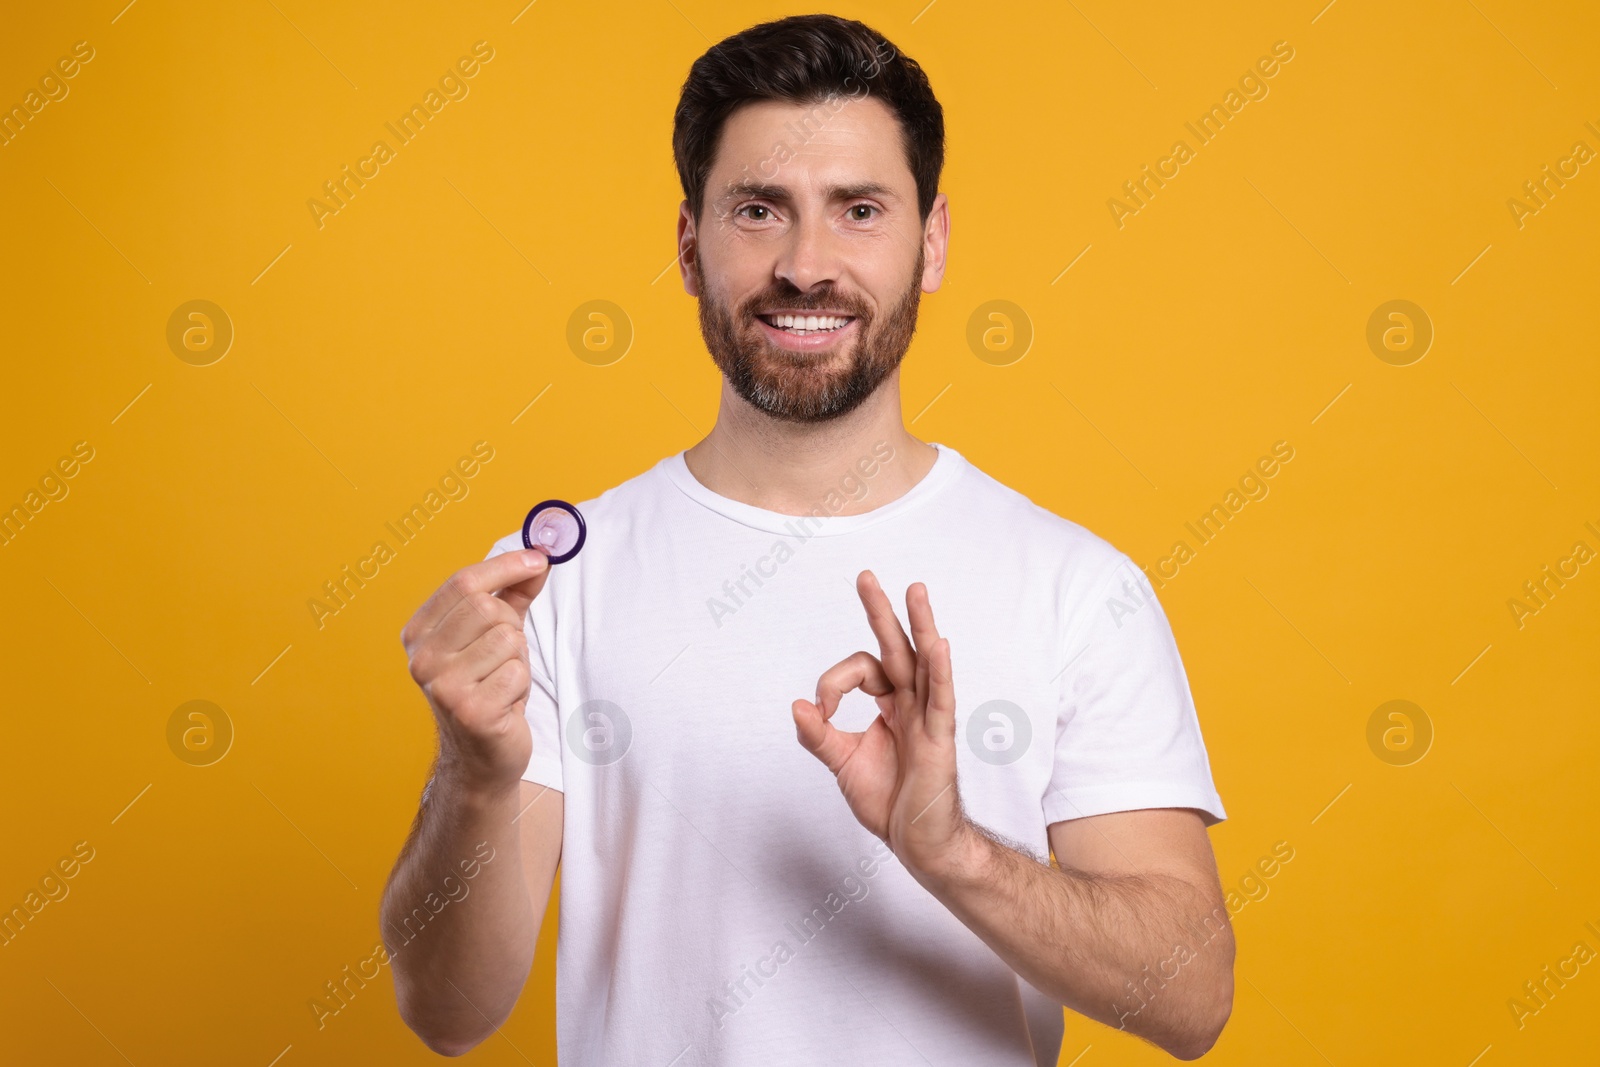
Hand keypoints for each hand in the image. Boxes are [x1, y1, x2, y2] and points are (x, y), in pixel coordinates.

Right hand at [401, 548, 550, 791]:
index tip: (539, 559)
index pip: (463, 582)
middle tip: (509, 652)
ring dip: (518, 659)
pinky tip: (506, 703)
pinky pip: (516, 673)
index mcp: (419, 633)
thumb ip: (513, 594)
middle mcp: (422, 658)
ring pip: (506, 639)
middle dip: (511, 624)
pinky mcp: (469, 711)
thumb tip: (539, 556)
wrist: (482, 756)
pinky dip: (521, 685)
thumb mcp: (495, 634)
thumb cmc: (489, 688)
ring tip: (503, 682)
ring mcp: (442, 686)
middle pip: (486, 607)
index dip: (506, 565)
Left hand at [792, 569, 968, 880]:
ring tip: (915, 590)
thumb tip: (797, 705)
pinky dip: (940, 671)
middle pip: (896, 648)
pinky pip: (941, 699)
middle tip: (865, 576)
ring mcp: (928, 718)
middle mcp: (911, 704)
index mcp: (890, 706)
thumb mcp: (842, 763)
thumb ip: (819, 735)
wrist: (918, 843)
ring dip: (919, 625)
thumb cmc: (889, 802)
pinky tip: (938, 644)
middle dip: (880, 611)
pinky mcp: (939, 738)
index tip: (820, 709)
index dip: (833, 682)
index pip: (861, 670)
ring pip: (925, 662)